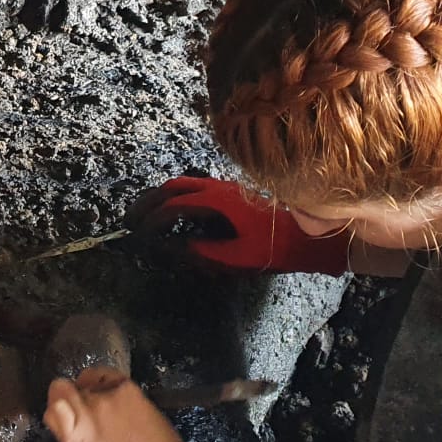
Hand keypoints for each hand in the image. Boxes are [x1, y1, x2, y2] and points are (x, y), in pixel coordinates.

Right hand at [44, 369, 211, 441]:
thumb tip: (65, 417)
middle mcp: (86, 413)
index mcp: (72, 439)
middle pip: (68, 391)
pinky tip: (121, 402)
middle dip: (76, 402)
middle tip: (94, 420)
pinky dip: (108, 384)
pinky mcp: (129, 389)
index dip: (59, 410)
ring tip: (112, 413)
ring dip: (93, 392)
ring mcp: (108, 398)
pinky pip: (107, 377)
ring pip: (87, 382)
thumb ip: (70, 437)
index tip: (68, 418)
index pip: (52, 405)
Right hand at [128, 176, 350, 273]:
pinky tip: (176, 211)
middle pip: (173, 187)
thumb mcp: (235, 257)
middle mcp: (218, 188)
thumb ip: (200, 252)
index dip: (150, 221)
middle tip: (130, 219)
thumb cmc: (275, 249)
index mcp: (216, 203)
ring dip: (162, 197)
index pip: (171, 207)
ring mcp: (227, 187)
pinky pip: (197, 187)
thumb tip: (169, 247)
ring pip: (185, 184)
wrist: (311, 236)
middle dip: (148, 202)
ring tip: (147, 214)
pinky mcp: (233, 192)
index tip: (136, 235)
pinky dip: (178, 196)